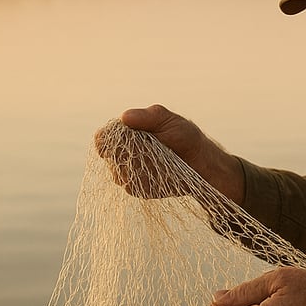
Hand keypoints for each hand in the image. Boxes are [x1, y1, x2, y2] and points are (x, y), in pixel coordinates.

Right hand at [96, 104, 244, 202]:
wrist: (203, 164)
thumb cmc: (186, 137)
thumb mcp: (170, 121)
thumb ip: (148, 116)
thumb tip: (125, 117)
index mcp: (127, 133)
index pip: (103, 138)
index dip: (104, 141)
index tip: (110, 146)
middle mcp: (124, 153)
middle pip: (109, 158)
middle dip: (123, 156)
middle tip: (145, 152)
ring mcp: (130, 172)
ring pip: (118, 175)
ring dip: (134, 171)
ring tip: (158, 163)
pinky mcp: (140, 187)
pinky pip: (133, 188)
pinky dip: (144, 183)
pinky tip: (161, 176)